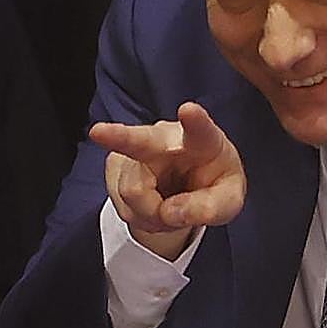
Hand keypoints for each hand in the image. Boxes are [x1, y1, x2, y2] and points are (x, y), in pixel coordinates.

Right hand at [90, 101, 245, 259]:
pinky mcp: (117, 169)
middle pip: (140, 140)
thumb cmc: (214, 183)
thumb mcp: (228, 201)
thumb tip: (171, 212)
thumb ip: (211, 208)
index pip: (200, 129)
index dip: (195, 120)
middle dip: (118, 136)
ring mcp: (138, 152)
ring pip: (133, 192)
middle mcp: (166, 139)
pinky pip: (124, 205)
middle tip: (98, 131)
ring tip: (171, 210)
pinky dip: (144, 218)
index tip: (189, 109)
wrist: (192, 185)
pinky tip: (156, 208)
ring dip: (153, 214)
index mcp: (202, 139)